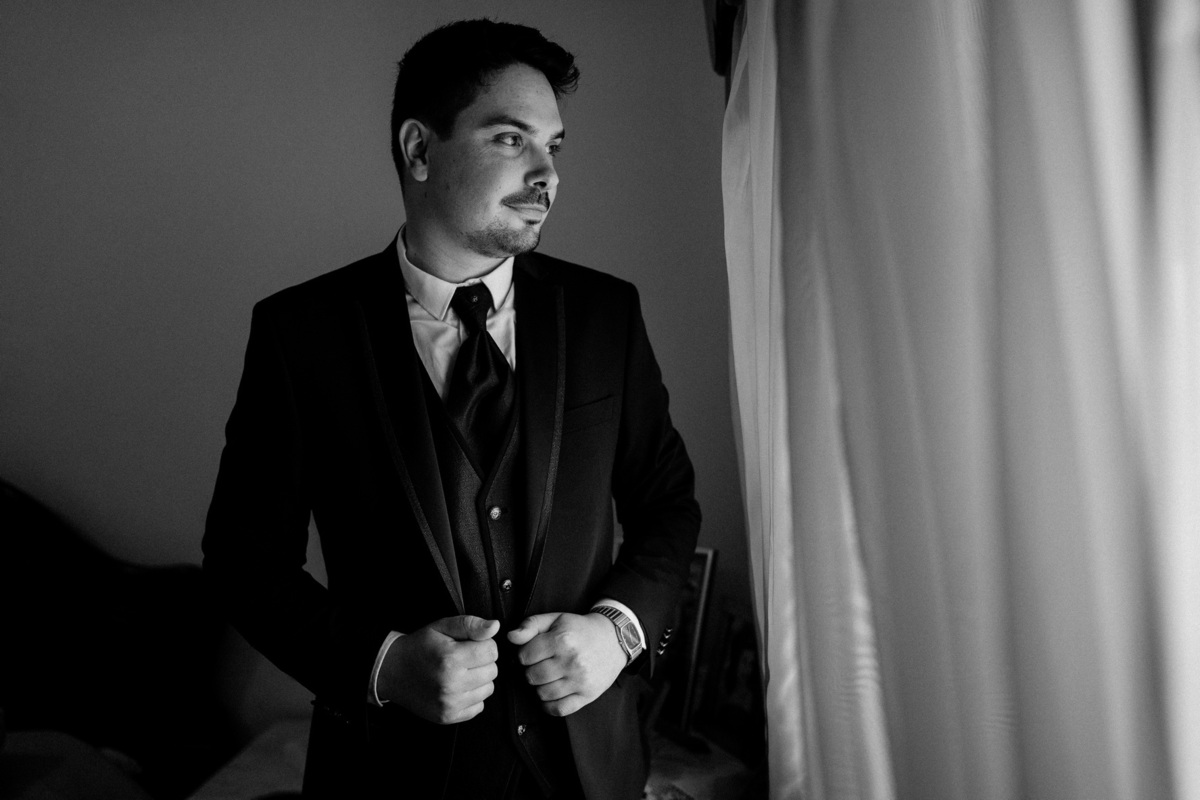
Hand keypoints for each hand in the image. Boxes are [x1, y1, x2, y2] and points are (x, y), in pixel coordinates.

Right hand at [377, 615, 499, 724]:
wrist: (393, 671)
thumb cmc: (420, 646)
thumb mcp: (442, 627)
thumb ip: (470, 625)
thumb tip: (495, 626)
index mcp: (450, 658)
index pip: (492, 651)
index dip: (483, 644)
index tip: (469, 645)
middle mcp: (451, 684)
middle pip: (492, 671)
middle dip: (482, 662)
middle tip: (463, 658)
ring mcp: (449, 704)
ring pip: (488, 689)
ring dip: (479, 680)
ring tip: (460, 673)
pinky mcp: (448, 717)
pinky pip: (479, 707)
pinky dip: (472, 697)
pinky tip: (457, 688)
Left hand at [506, 612, 626, 716]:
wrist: (613, 639)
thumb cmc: (580, 629)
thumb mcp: (555, 619)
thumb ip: (530, 625)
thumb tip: (510, 637)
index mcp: (562, 640)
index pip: (525, 656)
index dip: (525, 654)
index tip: (533, 652)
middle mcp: (572, 661)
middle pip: (532, 676)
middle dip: (531, 671)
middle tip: (541, 665)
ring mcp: (580, 680)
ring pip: (543, 694)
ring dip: (540, 687)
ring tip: (548, 677)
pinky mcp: (588, 695)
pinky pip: (559, 709)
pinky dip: (550, 705)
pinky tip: (552, 694)